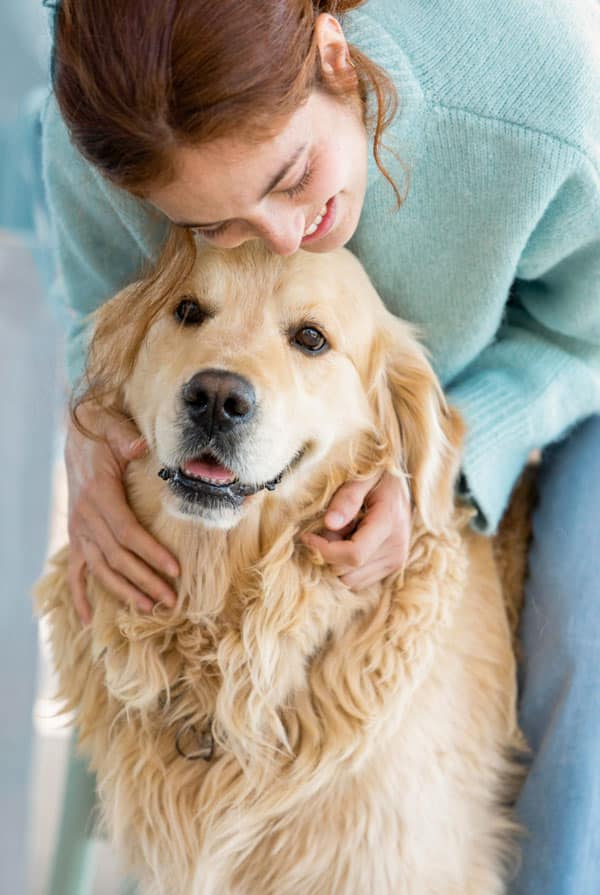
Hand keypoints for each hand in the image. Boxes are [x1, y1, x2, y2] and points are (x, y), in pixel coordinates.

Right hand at [65, 401, 179, 624]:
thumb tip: (140, 445)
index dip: (151, 553)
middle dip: (146, 580)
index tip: (175, 570)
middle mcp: (85, 517)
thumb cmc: (104, 433)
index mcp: (99, 494)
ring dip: (125, 591)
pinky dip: (80, 596)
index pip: (127, 532)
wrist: (79, 435)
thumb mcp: (114, 429)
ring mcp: (78, 530)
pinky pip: (75, 572)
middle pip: (118, 557)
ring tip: (150, 609)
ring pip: (101, 569)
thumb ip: (126, 438)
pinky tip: (88, 620)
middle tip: (172, 600)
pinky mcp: (76, 536)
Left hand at [301, 471, 410, 588]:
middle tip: (328, 528)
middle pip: (347, 571)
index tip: (307, 535)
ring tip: (341, 534)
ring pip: (350, 581)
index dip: (323, 550)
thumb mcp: (361, 477)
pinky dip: (347, 566)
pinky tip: (350, 542)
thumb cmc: (377, 474)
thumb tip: (329, 524)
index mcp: (389, 523)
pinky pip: (358, 581)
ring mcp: (396, 561)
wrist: (402, 483)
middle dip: (329, 553)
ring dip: (337, 561)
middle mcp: (396, 548)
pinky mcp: (392, 567)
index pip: (353, 554)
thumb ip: (346, 498)